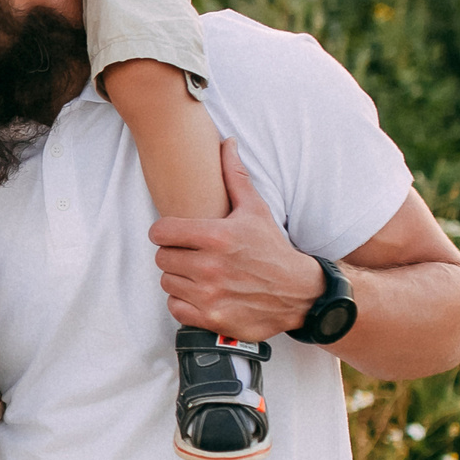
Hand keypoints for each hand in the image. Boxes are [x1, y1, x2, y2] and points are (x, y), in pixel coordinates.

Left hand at [147, 140, 324, 338]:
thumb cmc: (272, 248)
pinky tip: (201, 293)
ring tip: (197, 273)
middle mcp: (209, 266)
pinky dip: (183, 302)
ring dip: (178, 278)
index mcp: (216, 236)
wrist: (298, 293)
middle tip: (190, 254)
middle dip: (173, 254)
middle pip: (161, 257)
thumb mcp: (256, 209)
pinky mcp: (211, 318)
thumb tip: (227, 141)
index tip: (175, 234)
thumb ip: (234, 176)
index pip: (160, 231)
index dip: (165, 231)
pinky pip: (175, 307)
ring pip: (167, 282)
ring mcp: (209, 295)